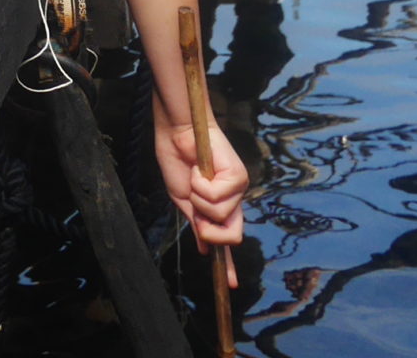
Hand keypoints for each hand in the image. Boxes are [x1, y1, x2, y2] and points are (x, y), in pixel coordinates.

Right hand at [153, 101, 248, 250]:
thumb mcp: (184, 200)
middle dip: (209, 229)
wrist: (177, 132)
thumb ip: (197, 223)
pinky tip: (198, 169)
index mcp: (221, 208)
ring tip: (194, 177)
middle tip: (196, 206)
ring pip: (221, 215)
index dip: (229, 263)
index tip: (230, 284)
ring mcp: (239, 189)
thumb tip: (205, 250)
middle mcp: (234, 201)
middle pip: (232, 235)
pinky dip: (201, 185)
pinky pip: (217, 197)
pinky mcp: (239, 177)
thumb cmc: (178, 162)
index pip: (228, 239)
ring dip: (199, 198)